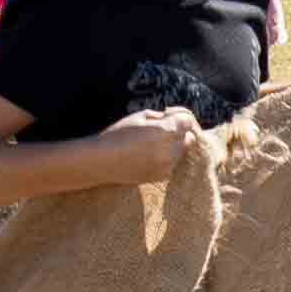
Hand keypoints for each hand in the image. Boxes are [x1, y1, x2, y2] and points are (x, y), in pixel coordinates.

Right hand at [87, 106, 207, 185]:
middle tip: (162, 128)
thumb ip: (161, 116)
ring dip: (173, 145)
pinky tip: (149, 155)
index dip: (182, 116)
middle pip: (188, 137)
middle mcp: (170, 149)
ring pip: (181, 151)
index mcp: (165, 131)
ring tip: (152, 143)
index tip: (169, 114)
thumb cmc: (118, 134)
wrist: (102, 162)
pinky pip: (172, 164)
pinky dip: (167, 158)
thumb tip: (172, 118)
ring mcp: (167, 165)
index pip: (188, 121)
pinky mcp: (162, 176)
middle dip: (179, 131)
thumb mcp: (139, 116)